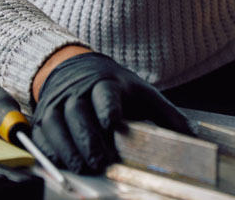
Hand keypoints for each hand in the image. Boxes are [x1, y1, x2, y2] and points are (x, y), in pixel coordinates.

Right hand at [30, 52, 192, 172]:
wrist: (75, 68)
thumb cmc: (113, 87)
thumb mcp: (142, 94)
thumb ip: (166, 115)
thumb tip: (192, 135)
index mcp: (106, 82)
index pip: (106, 93)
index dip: (108, 107)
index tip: (112, 122)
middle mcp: (78, 91)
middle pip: (78, 113)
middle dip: (89, 139)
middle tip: (100, 161)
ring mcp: (57, 103)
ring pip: (57, 125)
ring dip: (68, 148)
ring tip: (83, 167)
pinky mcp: (43, 116)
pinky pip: (42, 135)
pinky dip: (50, 150)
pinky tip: (63, 163)